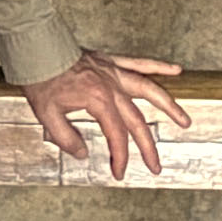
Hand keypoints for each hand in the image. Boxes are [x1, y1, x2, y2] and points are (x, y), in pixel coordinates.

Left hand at [21, 50, 190, 181]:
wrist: (37, 48)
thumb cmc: (41, 79)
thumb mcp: (46, 115)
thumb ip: (66, 138)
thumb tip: (83, 153)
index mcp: (98, 100)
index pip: (116, 135)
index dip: (120, 157)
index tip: (119, 172)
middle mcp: (112, 86)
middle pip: (137, 121)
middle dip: (148, 147)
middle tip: (155, 166)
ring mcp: (114, 72)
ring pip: (149, 90)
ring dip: (169, 106)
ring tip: (184, 121)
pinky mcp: (111, 61)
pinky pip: (140, 63)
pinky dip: (158, 66)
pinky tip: (176, 70)